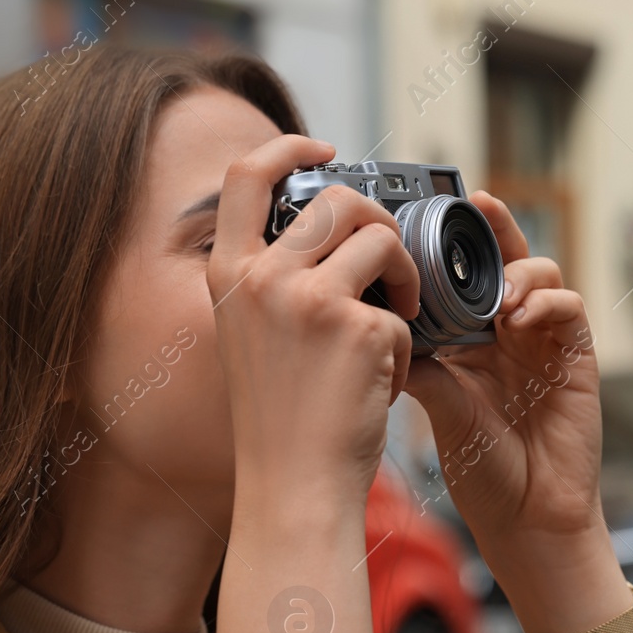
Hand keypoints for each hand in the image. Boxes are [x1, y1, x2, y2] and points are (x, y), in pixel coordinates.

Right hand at [208, 135, 421, 504]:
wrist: (295, 487)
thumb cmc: (281, 419)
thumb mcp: (253, 336)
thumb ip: (275, 279)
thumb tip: (332, 225)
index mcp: (228, 275)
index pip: (245, 175)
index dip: (288, 145)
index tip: (325, 148)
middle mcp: (261, 279)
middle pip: (336, 201)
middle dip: (379, 221)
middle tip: (391, 263)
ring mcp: (310, 301)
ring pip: (381, 240)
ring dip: (404, 274)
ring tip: (399, 317)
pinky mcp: (359, 329)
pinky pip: (401, 311)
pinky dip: (403, 344)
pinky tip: (382, 382)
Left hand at [400, 192, 608, 579]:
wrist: (527, 515)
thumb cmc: (482, 468)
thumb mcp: (439, 406)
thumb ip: (420, 361)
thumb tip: (376, 319)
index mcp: (469, 337)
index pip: (461, 275)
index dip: (449, 243)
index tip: (425, 215)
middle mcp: (506, 330)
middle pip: (503, 258)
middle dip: (491, 228)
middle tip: (476, 206)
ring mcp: (544, 339)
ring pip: (539, 272)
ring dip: (518, 271)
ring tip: (498, 295)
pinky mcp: (577, 354)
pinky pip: (569, 306)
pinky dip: (546, 301)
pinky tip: (521, 318)